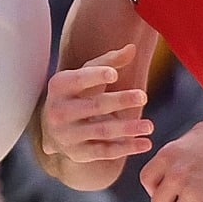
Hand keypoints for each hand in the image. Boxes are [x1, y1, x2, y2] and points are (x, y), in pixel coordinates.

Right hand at [39, 45, 151, 165]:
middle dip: (120, 101)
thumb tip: (132, 48)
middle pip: (94, 106)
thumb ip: (108, 61)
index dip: (95, 76)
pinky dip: (127, 148)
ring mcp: (67, 135)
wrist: (53, 130)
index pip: (78, 80)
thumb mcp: (85, 75)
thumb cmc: (76, 94)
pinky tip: (146, 143)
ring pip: (102, 131)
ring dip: (127, 128)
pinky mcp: (78, 153)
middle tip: (144, 96)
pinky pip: (105, 152)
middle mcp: (59, 111)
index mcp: (60, 86)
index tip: (115, 74)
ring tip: (149, 126)